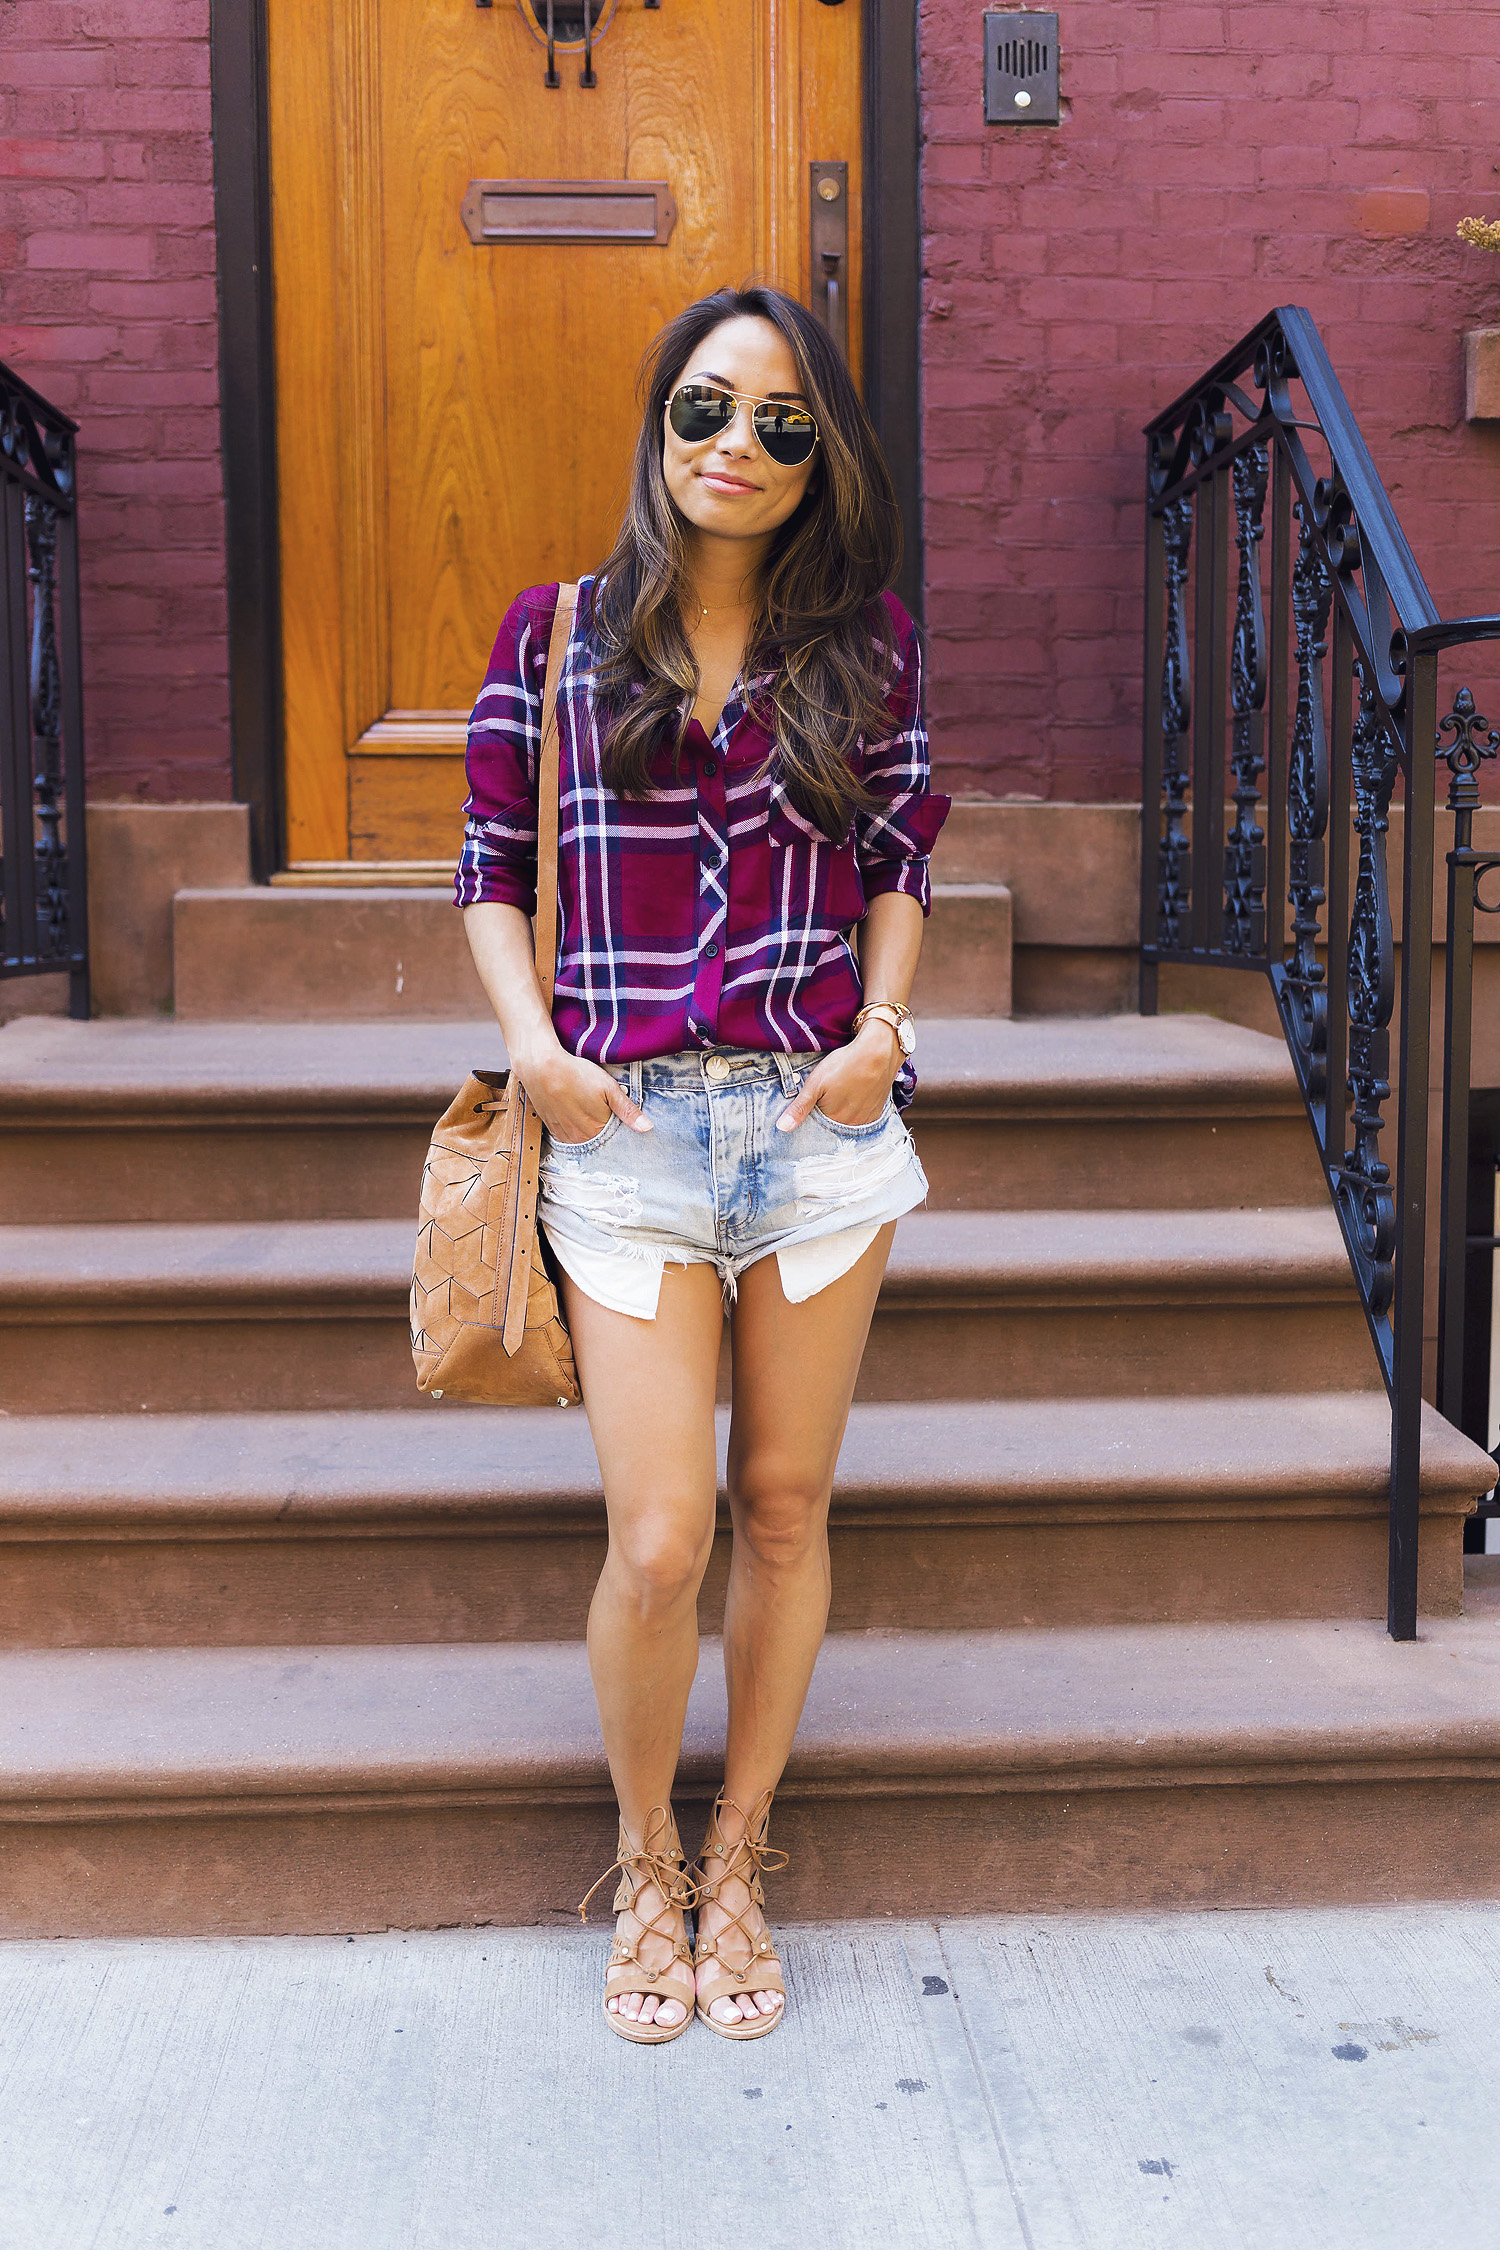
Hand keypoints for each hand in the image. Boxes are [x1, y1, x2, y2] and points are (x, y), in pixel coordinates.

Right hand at [513, 1042, 651, 1144]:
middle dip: (603, 1126)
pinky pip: (567, 1134)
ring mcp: (564, 1134)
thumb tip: (648, 1128)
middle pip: (598, 1138)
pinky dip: (573, 1125)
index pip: (615, 1135)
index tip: (614, 1110)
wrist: (541, 1067)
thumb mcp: (609, 1088)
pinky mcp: (552, 1128)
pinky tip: (573, 1110)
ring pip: (582, 1137)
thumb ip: (628, 1111)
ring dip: (587, 1127)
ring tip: (584, 1105)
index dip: (617, 1122)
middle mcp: (580, 1138)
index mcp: (597, 1130)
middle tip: (598, 1104)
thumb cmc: (576, 1074)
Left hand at [775, 1020, 900, 1131]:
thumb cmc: (844, 1065)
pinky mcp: (877, 1111)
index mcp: (833, 1120)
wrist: (878, 1051)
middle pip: (833, 1126)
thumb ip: (799, 1107)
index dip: (812, 1115)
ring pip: (848, 1122)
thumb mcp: (816, 1083)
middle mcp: (852, 1124)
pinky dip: (856, 1110)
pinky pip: (862, 1118)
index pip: (817, 1127)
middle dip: (827, 1115)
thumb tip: (781, 1128)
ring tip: (841, 1094)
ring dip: (842, 1113)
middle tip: (829, 1094)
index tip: (813, 1102)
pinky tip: (853, 1096)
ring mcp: (866, 1118)